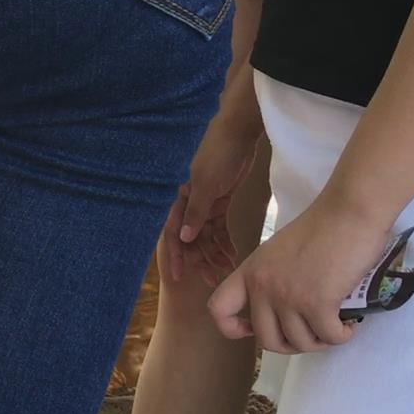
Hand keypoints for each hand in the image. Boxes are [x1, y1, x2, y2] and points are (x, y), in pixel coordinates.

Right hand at [163, 114, 263, 284]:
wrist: (239, 133)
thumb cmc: (219, 154)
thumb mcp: (207, 184)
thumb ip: (195, 212)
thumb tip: (183, 237)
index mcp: (180, 198)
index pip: (174, 231)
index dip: (177, 254)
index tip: (179, 276)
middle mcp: (190, 203)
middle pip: (192, 238)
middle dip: (200, 259)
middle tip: (211, 279)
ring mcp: (206, 203)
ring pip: (208, 235)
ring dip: (216, 252)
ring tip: (227, 271)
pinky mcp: (221, 202)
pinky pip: (220, 227)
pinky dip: (226, 241)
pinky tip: (233, 255)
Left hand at [208, 196, 390, 354]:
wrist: (349, 212)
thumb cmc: (322, 228)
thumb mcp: (280, 253)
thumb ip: (274, 278)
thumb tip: (284, 313)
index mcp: (250, 271)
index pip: (218, 309)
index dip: (231, 328)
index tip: (252, 329)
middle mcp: (263, 286)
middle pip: (266, 339)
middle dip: (291, 345)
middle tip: (310, 333)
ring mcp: (288, 296)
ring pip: (300, 343)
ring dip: (320, 341)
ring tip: (333, 326)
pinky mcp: (317, 303)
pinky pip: (328, 337)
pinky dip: (341, 336)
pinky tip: (348, 325)